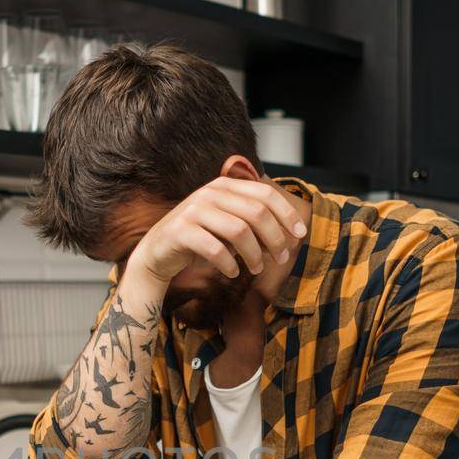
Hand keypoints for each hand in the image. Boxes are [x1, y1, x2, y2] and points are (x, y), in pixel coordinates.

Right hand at [127, 177, 307, 283]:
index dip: (287, 215)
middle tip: (281, 259)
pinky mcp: (180, 231)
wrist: (158, 253)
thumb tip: (292, 234)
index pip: (265, 194)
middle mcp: (209, 192)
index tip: (300, 235)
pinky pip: (214, 248)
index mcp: (225, 185)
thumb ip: (253, 222)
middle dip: (275, 238)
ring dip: (254, 254)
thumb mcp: (229, 225)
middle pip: (256, 212)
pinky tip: (233, 273)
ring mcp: (193, 210)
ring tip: (256, 269)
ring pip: (238, 230)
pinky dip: (229, 264)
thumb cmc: (200, 240)